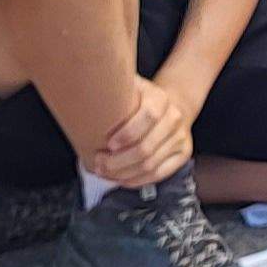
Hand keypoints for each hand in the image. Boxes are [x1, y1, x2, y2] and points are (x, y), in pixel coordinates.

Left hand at [88, 75, 195, 190]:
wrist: (172, 104)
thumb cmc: (140, 98)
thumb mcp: (129, 86)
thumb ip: (112, 87)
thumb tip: (84, 89)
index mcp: (161, 98)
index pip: (149, 116)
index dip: (128, 133)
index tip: (108, 144)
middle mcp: (175, 118)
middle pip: (147, 147)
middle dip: (118, 161)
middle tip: (98, 164)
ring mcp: (181, 137)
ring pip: (151, 164)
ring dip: (123, 173)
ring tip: (104, 172)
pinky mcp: (183, 154)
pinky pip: (158, 174)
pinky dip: (136, 180)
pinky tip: (119, 179)